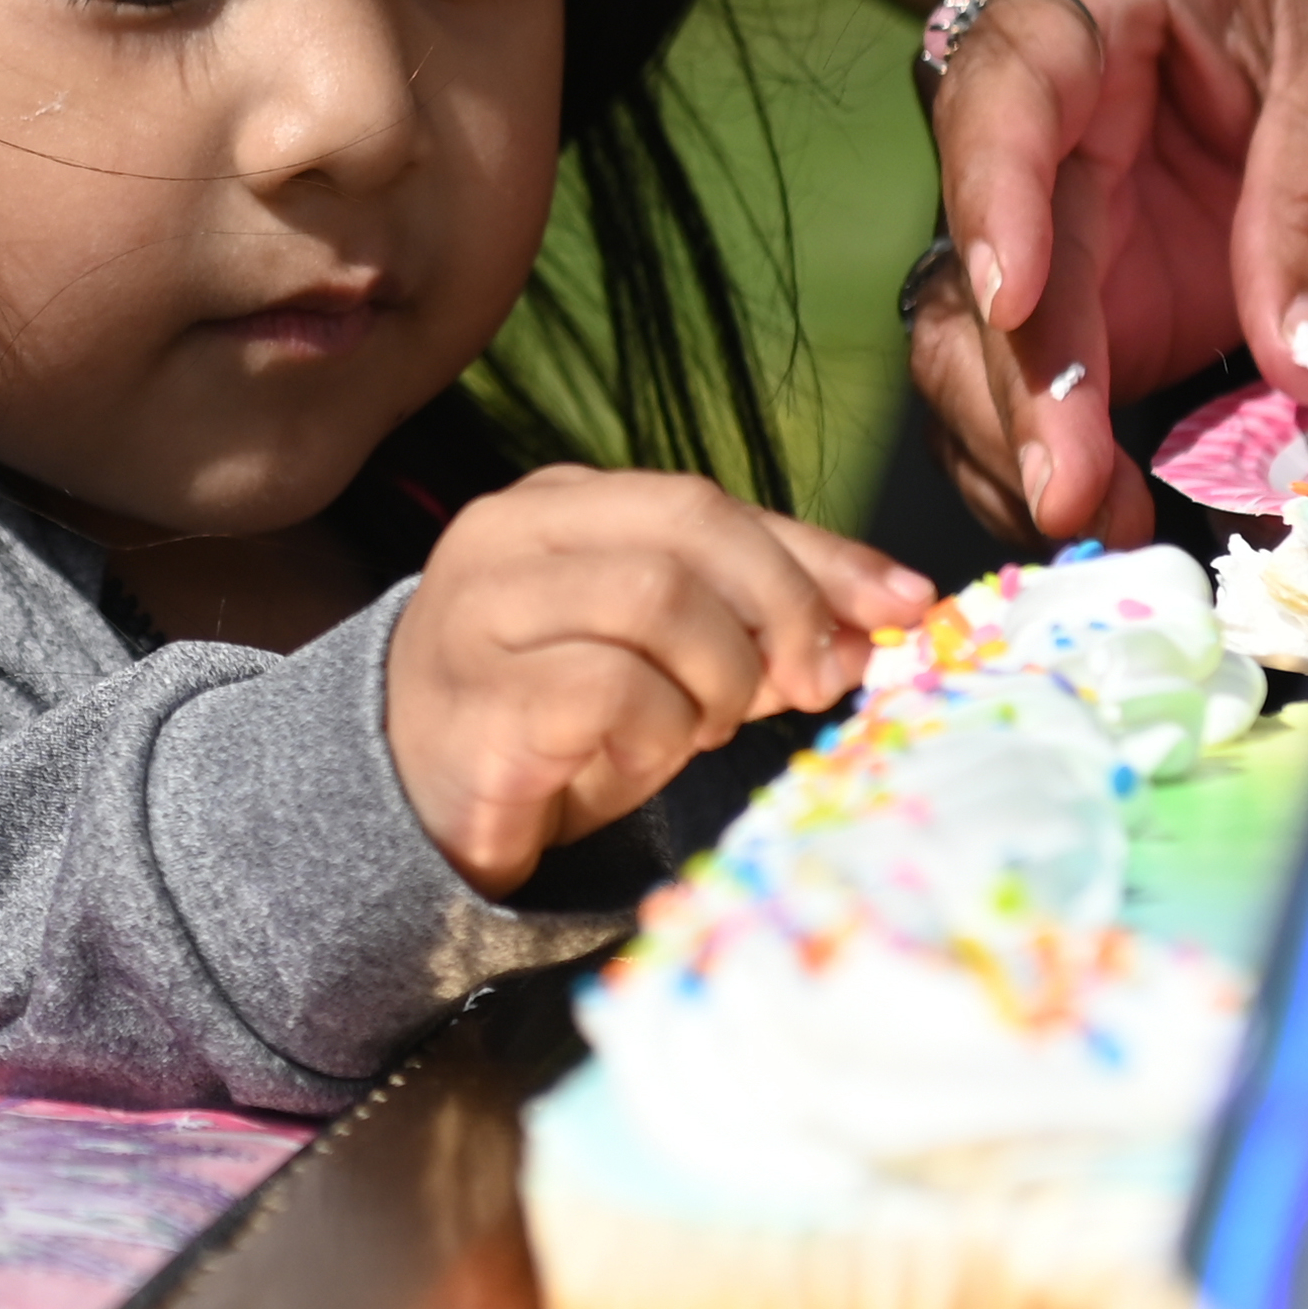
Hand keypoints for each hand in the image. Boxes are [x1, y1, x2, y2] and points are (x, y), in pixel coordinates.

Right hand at [383, 469, 927, 893]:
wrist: (402, 805)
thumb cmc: (544, 717)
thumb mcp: (661, 656)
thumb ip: (753, 622)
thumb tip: (885, 618)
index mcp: (558, 504)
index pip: (711, 504)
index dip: (820, 555)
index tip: (905, 607)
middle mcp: (510, 535)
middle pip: (690, 528)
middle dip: (780, 607)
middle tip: (811, 684)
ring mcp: (484, 613)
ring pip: (659, 601)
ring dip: (716, 678)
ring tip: (697, 726)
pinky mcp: (481, 701)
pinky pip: (615, 692)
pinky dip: (655, 734)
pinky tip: (632, 760)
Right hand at [910, 0, 1307, 556]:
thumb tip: (1304, 363)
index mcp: (1066, 1)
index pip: (1001, 93)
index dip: (994, 197)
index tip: (1012, 296)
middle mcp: (1011, 119)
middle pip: (976, 253)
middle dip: (1018, 380)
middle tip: (1068, 486)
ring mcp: (1031, 217)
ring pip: (970, 337)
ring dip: (1015, 436)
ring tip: (1100, 516)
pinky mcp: (1067, 293)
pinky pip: (1018, 385)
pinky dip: (1046, 458)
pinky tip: (1106, 513)